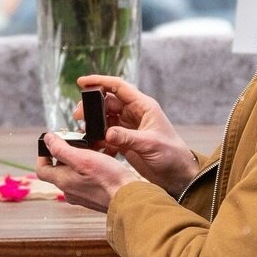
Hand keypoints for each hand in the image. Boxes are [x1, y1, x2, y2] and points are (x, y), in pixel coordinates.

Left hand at [37, 132, 142, 213]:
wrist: (129, 199)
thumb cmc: (108, 179)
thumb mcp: (83, 158)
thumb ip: (62, 149)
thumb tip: (47, 139)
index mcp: (63, 181)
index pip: (42, 170)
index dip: (43, 156)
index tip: (49, 145)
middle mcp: (70, 191)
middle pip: (59, 171)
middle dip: (65, 155)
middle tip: (76, 143)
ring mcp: (82, 196)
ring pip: (74, 174)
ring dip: (80, 161)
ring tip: (93, 150)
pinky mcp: (94, 197)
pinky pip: (87, 180)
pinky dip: (91, 170)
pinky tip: (103, 161)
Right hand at [76, 76, 198, 194]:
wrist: (178, 175)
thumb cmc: (172, 155)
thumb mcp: (150, 144)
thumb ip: (127, 138)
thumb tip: (107, 133)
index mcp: (143, 106)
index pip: (118, 87)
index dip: (100, 81)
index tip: (81, 82)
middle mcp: (135, 114)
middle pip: (107, 103)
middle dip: (91, 107)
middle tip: (78, 116)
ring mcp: (129, 128)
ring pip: (105, 119)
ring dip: (93, 124)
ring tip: (83, 132)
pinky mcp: (126, 142)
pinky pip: (107, 136)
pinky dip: (98, 140)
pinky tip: (93, 147)